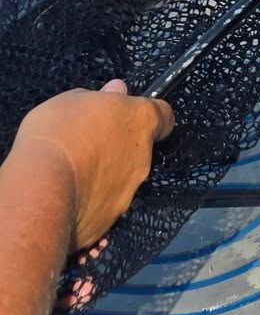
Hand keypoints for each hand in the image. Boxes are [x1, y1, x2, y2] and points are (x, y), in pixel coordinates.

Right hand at [12, 82, 174, 251]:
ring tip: (72, 176)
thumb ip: (101, 97)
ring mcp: (128, 193)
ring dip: (105, 177)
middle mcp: (143, 158)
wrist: (41, 192)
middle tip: (88, 147)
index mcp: (140, 121)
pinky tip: (67, 199)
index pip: (164, 116)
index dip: (148, 116)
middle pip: (138, 149)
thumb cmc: (57, 134)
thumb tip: (117, 92)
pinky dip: (90, 203)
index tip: (129, 117)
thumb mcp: (72, 100)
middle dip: (119, 148)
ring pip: (121, 180)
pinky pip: (102, 207)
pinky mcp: (109, 222)